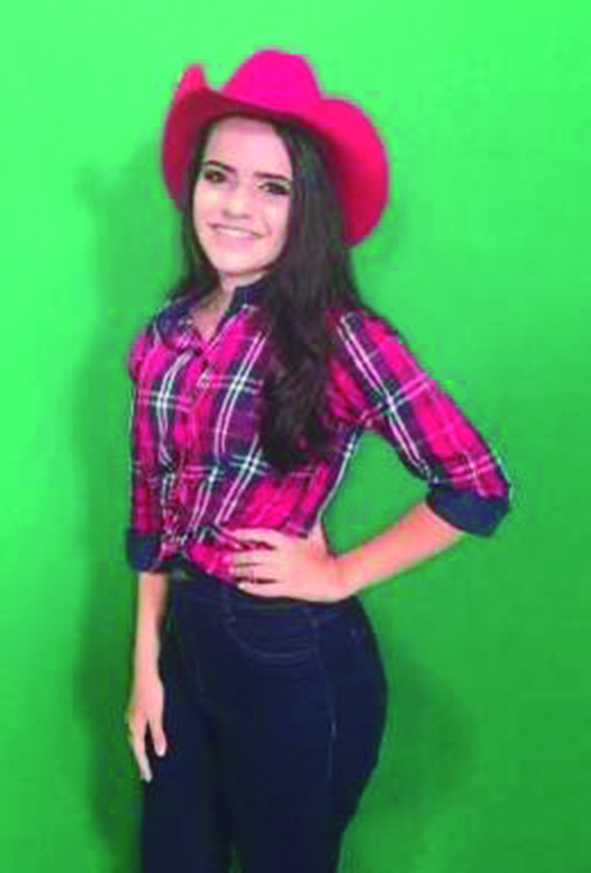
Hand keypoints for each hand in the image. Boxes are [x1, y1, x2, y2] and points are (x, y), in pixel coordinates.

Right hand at [125, 669, 167, 781]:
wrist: (143, 673)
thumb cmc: (152, 693)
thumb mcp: (157, 715)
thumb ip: (158, 734)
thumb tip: (160, 753)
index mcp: (135, 727)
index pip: (139, 752)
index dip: (143, 765)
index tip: (147, 778)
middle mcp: (130, 723)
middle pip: (135, 747)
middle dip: (139, 761)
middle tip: (144, 774)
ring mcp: (131, 716)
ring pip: (134, 738)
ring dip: (138, 750)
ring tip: (143, 759)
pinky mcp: (134, 709)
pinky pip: (135, 730)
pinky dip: (139, 739)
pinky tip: (142, 737)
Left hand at [226, 527, 352, 602]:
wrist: (335, 577)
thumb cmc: (325, 555)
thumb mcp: (316, 535)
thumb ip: (309, 520)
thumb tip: (309, 504)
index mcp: (288, 543)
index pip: (262, 535)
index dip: (246, 534)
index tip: (233, 534)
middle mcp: (283, 558)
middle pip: (254, 556)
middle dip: (238, 557)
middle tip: (226, 557)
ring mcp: (284, 574)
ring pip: (256, 573)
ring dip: (241, 571)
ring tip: (231, 570)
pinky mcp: (286, 589)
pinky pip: (264, 588)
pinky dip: (251, 588)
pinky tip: (241, 585)